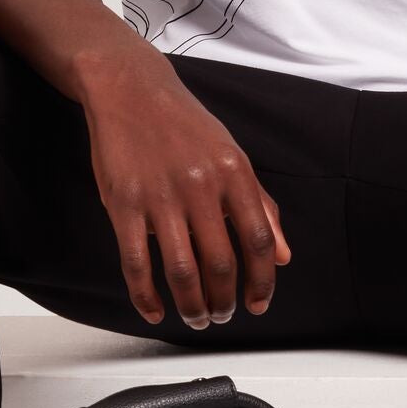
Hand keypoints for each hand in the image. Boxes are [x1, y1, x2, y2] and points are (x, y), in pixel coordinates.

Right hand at [78, 54, 289, 328]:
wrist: (131, 90)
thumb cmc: (185, 126)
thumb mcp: (232, 156)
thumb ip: (261, 206)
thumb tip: (282, 256)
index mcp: (233, 172)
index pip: (257, 239)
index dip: (262, 281)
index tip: (259, 305)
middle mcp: (200, 185)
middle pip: (221, 262)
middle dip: (225, 301)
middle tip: (223, 316)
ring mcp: (160, 196)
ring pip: (181, 270)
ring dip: (192, 305)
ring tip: (197, 317)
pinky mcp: (124, 204)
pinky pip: (136, 263)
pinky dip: (146, 296)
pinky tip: (154, 311)